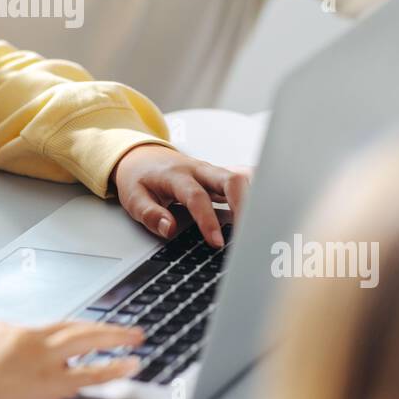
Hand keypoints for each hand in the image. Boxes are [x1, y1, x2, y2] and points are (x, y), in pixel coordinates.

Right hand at [0, 320, 144, 398]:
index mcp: (3, 329)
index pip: (39, 330)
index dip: (57, 337)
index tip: (70, 340)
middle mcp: (28, 337)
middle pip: (70, 325)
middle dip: (97, 325)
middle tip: (118, 325)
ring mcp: (43, 357)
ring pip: (87, 338)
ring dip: (114, 335)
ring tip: (133, 336)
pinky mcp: (53, 382)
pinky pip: (92, 372)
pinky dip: (115, 367)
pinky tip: (131, 363)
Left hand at [112, 144, 250, 248]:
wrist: (142, 155)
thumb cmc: (139, 177)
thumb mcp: (133, 197)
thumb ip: (149, 213)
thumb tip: (168, 229)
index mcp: (176, 175)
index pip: (197, 197)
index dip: (208, 221)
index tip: (217, 242)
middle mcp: (199, 170)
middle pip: (231, 180)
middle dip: (244, 206)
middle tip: (248, 236)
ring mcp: (213, 172)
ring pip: (242, 179)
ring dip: (254, 201)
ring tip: (261, 229)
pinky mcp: (220, 177)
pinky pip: (244, 181)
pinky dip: (256, 194)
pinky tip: (265, 214)